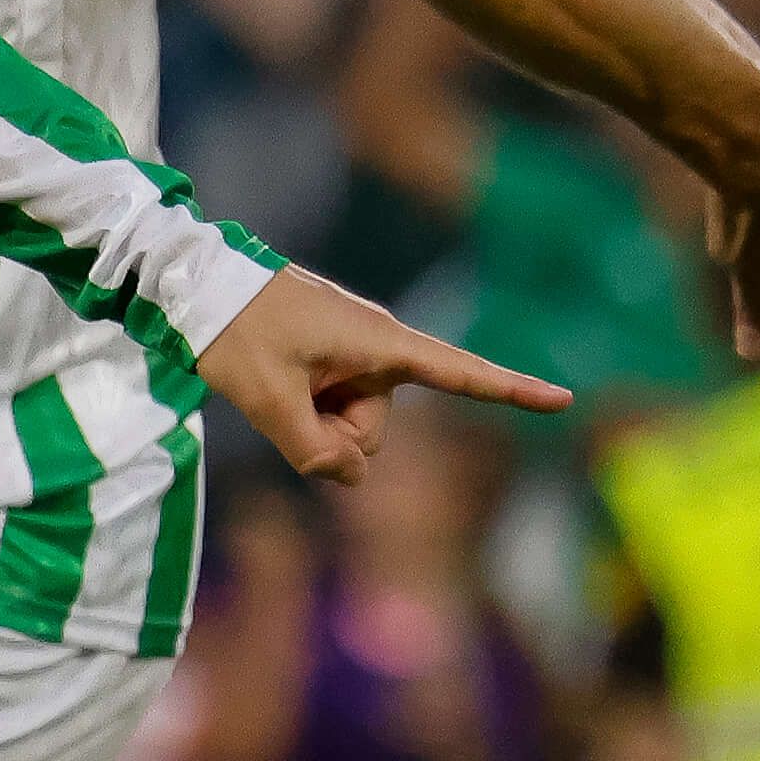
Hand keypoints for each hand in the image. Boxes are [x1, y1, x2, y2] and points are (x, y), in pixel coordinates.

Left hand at [197, 266, 570, 483]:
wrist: (194, 283)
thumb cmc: (234, 331)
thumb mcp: (267, 400)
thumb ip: (313, 452)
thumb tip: (350, 477)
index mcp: (379, 344)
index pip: (459, 375)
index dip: (512, 392)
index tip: (565, 399)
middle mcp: (379, 347)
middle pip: (374, 431)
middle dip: (331, 433)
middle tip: (280, 395)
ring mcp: (355, 353)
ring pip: (349, 425)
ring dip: (312, 419)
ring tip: (272, 378)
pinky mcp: (334, 359)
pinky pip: (333, 406)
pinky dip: (306, 409)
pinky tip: (277, 382)